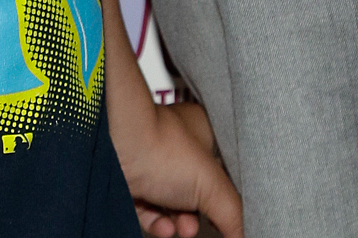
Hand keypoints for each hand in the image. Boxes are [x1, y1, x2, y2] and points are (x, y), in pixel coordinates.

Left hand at [115, 92, 243, 237]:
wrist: (115, 148)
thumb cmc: (162, 147)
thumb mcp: (212, 186)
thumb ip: (232, 215)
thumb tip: (242, 235)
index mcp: (202, 130)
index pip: (222, 166)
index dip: (225, 192)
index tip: (226, 214)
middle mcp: (176, 144)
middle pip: (195, 189)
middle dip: (198, 214)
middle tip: (198, 224)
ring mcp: (152, 161)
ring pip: (172, 202)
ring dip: (179, 222)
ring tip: (182, 228)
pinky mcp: (131, 179)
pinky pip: (148, 208)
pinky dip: (157, 222)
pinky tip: (163, 227)